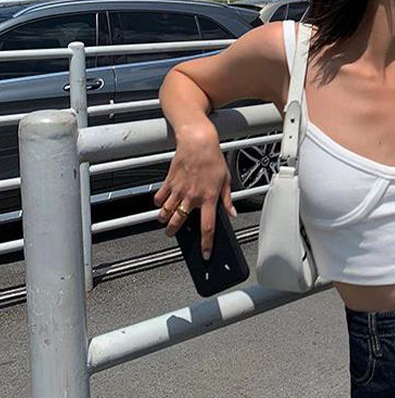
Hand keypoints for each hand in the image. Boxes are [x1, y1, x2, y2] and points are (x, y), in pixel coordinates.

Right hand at [153, 126, 236, 258]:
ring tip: (165, 221)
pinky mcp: (169, 182)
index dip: (206, 243)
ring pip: (166, 212)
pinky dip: (159, 203)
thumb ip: (227, 199)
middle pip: (179, 223)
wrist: (198, 143)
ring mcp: (178, 190)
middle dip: (173, 232)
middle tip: (173, 233)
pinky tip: (162, 204)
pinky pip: (160, 198)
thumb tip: (232, 213)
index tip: (205, 254)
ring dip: (164, 219)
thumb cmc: (213, 159)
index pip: (208, 227)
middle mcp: (192, 197)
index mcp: (209, 198)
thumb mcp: (226, 180)